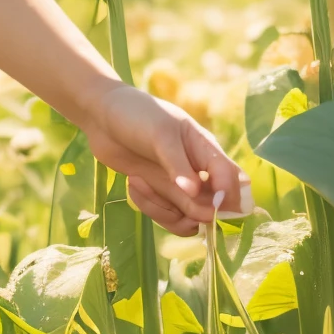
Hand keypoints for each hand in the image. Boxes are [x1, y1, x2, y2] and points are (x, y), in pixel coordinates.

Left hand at [87, 85, 249, 235]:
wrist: (102, 115)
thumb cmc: (137, 115)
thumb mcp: (160, 135)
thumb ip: (178, 165)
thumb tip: (195, 193)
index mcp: (206, 150)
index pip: (232, 180)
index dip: (227, 198)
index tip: (208, 206)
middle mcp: (198, 172)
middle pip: (215, 207)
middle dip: (195, 211)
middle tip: (168, 191)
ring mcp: (178, 185)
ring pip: (190, 218)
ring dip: (166, 212)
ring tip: (139, 183)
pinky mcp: (159, 193)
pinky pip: (167, 216)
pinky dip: (151, 208)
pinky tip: (132, 182)